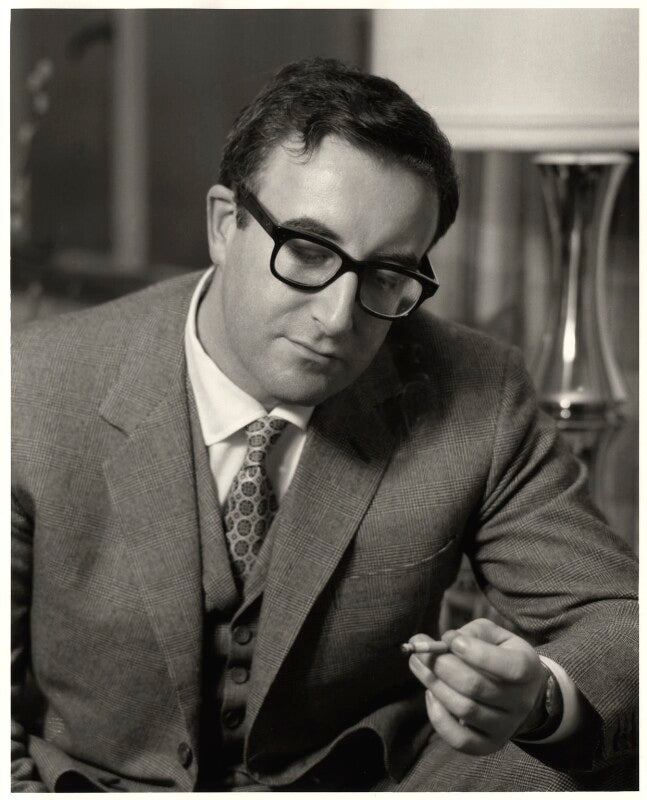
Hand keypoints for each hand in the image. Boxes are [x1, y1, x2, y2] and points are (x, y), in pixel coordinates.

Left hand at [407, 618, 546, 754]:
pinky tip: (430, 694)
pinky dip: (438, 717)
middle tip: (419, 651)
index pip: (511, 667)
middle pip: (476, 687)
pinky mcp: (489, 745)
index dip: (478, 653)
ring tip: (418, 664)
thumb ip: (472, 632)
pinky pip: (459, 739)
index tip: (451, 640)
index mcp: (528, 669)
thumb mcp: (494, 635)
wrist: (519, 692)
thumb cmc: (500, 654)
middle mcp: (521, 702)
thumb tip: (445, 641)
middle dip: (441, 666)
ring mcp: (506, 727)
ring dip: (434, 684)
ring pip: (464, 709)